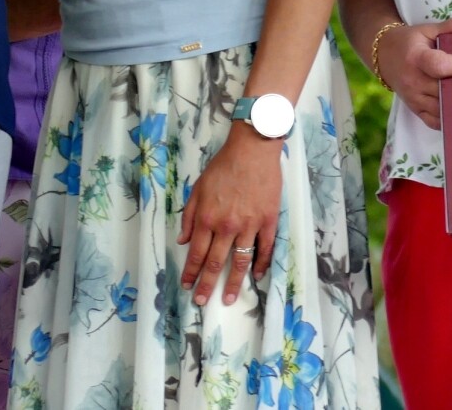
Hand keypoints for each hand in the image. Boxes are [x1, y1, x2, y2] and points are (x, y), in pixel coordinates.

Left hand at [177, 122, 282, 305]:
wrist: (252, 151)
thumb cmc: (223, 167)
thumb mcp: (198, 189)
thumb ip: (190, 216)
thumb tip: (183, 240)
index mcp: (207, 218)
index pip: (197, 253)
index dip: (191, 272)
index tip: (187, 286)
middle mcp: (227, 226)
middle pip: (216, 262)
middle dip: (207, 284)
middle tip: (201, 301)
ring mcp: (250, 225)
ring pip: (240, 260)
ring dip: (233, 282)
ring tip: (228, 299)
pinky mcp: (268, 220)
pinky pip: (265, 248)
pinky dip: (261, 264)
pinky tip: (257, 275)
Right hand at [378, 11, 451, 128]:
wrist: (384, 56)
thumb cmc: (410, 42)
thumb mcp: (430, 29)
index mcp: (417, 58)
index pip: (440, 65)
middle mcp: (414, 81)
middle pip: (444, 90)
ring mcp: (414, 99)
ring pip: (442, 108)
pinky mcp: (416, 110)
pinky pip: (435, 121)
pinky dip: (450, 119)